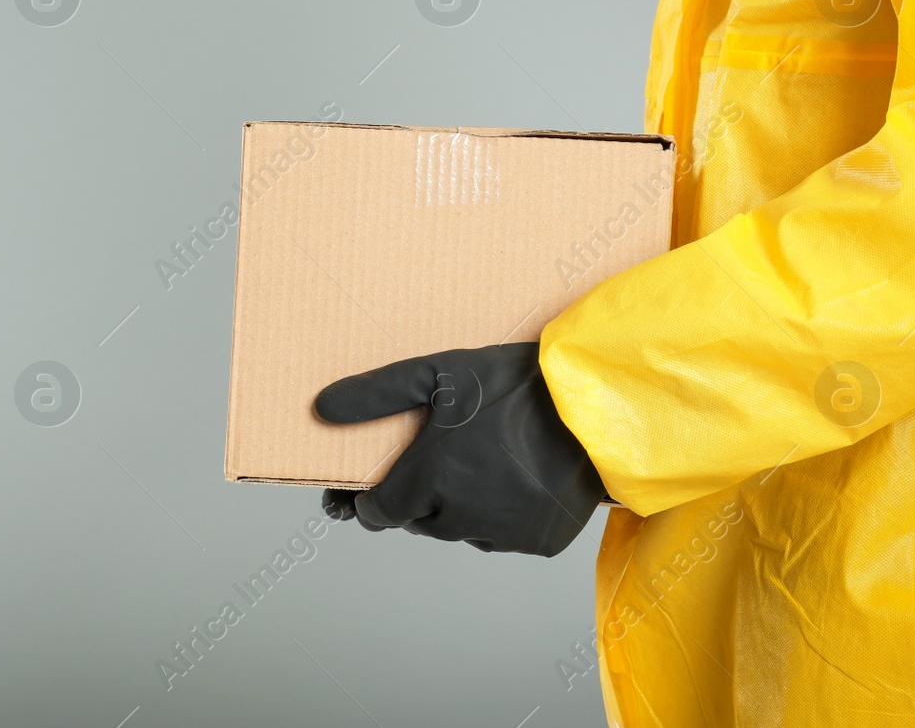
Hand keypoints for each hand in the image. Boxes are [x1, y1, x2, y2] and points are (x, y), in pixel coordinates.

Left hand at [315, 342, 604, 554]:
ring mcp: (502, 534)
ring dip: (458, 508)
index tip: (364, 488)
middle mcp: (461, 517)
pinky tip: (512, 478)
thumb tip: (321, 409)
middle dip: (418, 495)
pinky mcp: (538, 543)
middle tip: (437, 457)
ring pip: (460, 531)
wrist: (593, 403)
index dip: (367, 501)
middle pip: (419, 521)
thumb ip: (376, 394)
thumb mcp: (438, 372)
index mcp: (430, 479)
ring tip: (479, 461)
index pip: (378, 513)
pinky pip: (502, 536)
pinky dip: (499, 516)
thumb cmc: (512, 385)